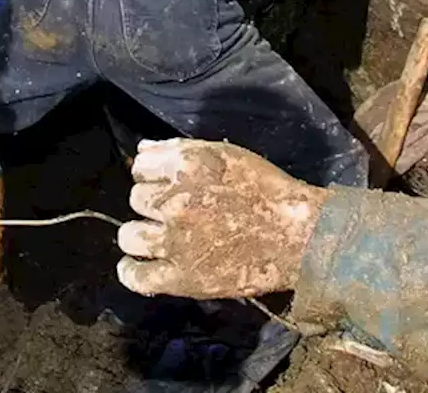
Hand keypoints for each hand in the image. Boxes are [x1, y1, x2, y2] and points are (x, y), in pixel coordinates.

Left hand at [117, 139, 327, 300]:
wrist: (298, 236)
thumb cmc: (265, 189)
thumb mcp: (223, 155)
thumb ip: (176, 149)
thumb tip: (141, 150)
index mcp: (184, 166)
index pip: (140, 165)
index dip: (153, 175)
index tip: (166, 183)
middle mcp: (174, 202)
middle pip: (136, 198)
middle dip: (152, 203)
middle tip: (175, 212)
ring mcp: (175, 242)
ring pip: (129, 235)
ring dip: (139, 234)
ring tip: (155, 238)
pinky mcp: (183, 278)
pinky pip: (137, 276)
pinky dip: (131, 272)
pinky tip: (136, 267)